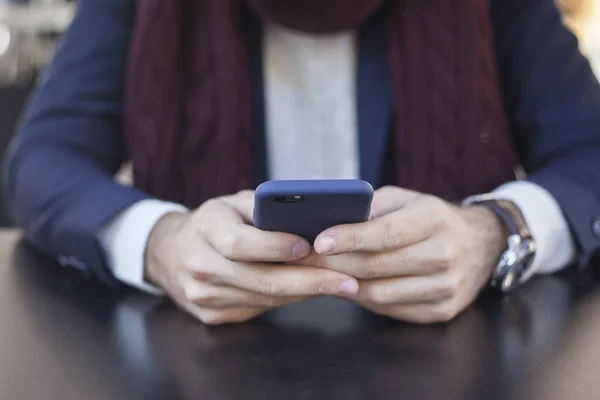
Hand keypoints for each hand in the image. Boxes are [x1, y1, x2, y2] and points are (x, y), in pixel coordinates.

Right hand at [145, 191, 358, 324]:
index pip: (240, 243)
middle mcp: (200, 266)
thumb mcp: (233, 203)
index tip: (310, 246)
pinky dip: (287, 300)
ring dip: (305, 293)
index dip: (276, 246)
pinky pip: (258, 308)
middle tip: (347, 281)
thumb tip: (312, 219)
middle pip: (260, 279)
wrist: (169, 252)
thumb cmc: (212, 221)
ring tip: (340, 286)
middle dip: (310, 281)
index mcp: (205, 231)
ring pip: (264, 298)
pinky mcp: (211, 316)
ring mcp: (204, 296)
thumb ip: (265, 209)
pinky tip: (310, 291)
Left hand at [302, 187, 506, 323]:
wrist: (481, 244)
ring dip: (345, 285)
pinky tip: (350, 287)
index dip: (349, 239)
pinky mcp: (443, 310)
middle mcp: (443, 255)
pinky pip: (391, 309)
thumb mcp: (406, 199)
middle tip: (307, 260)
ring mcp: (446, 286)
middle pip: (377, 266)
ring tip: (322, 274)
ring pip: (380, 293)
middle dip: (335, 264)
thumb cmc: (432, 218)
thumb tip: (331, 221)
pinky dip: (365, 299)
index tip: (318, 242)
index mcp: (433, 219)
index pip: (385, 234)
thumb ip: (372, 207)